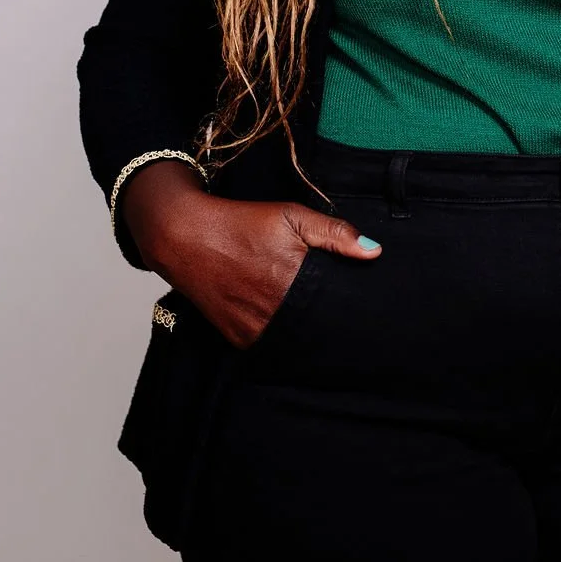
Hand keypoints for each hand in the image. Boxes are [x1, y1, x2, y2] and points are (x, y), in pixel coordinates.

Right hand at [121, 160, 380, 347]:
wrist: (186, 236)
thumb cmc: (241, 222)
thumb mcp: (291, 216)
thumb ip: (335, 235)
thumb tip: (375, 251)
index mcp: (292, 284)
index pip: (335, 311)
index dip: (350, 310)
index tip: (364, 309)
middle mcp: (273, 314)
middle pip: (317, 330)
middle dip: (331, 324)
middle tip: (345, 315)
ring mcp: (253, 330)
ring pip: (294, 342)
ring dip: (307, 333)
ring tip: (316, 317)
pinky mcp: (237, 339)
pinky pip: (270, 346)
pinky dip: (282, 336)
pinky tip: (288, 320)